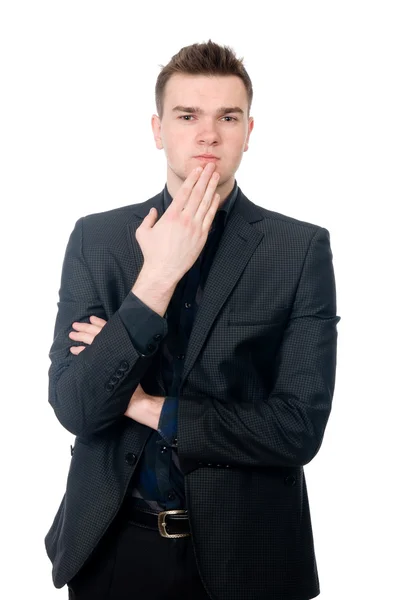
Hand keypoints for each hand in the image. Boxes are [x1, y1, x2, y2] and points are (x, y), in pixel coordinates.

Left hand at [69, 315, 163, 427]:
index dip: (99, 323)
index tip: (91, 318)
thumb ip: (123, 352)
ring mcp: (110, 356)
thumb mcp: (132, 362)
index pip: (109, 330)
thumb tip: (116, 345)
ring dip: (80, 337)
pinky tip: (74, 350)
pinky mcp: (104, 366)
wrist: (136, 398)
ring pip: (92, 342)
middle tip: (75, 325)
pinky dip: (81, 351)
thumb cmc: (136, 382)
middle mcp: (116, 348)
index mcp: (123, 345)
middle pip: (98, 334)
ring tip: (71, 334)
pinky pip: (89, 354)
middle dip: (85, 328)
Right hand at [135, 162, 219, 283]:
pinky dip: (214, 205)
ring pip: (206, 203)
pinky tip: (217, 196)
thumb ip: (148, 219)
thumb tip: (153, 211)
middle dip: (205, 178)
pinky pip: (210, 217)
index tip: (197, 170)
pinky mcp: (202, 237)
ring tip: (216, 176)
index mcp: (170, 215)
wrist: (163, 270)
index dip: (192, 179)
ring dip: (211, 188)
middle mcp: (184, 219)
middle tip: (210, 166)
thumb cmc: (152, 252)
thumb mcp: (143, 233)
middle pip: (198, 193)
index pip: (185, 192)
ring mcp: (195, 228)